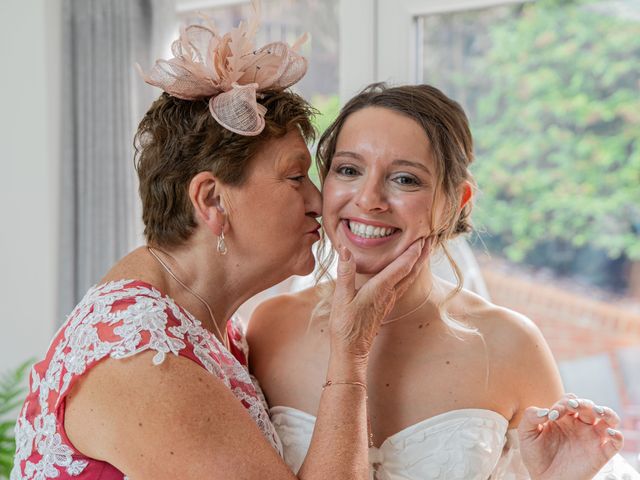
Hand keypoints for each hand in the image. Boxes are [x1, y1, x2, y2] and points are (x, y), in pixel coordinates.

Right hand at [328, 237, 430, 359]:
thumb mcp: (341, 297)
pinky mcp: (385, 305)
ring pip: (409, 278)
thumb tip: (345, 250)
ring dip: (417, 263)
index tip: (421, 237)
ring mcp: (389, 301)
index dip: (413, 251)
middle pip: (411, 271)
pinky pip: (403, 285)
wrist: (351, 349)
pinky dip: (409, 273)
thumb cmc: (345, 325)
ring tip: (423, 251)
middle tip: (430, 239)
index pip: (402, 266)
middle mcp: (389, 294)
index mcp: (380, 289)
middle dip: (421, 254)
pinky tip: (407, 272)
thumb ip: (345, 273)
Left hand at [518, 393, 623, 479]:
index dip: (562, 403)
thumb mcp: (526, 434)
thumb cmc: (535, 456)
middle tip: (571, 407)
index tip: (551, 416)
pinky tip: (610, 432)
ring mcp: (591, 438)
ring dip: (606, 412)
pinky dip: (617, 435)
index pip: (569, 401)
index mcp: (563, 417)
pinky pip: (616, 442)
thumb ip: (530, 417)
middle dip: (582, 403)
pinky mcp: (600, 454)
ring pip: (608, 418)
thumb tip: (545, 411)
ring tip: (598, 411)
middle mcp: (579, 425)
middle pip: (589, 405)